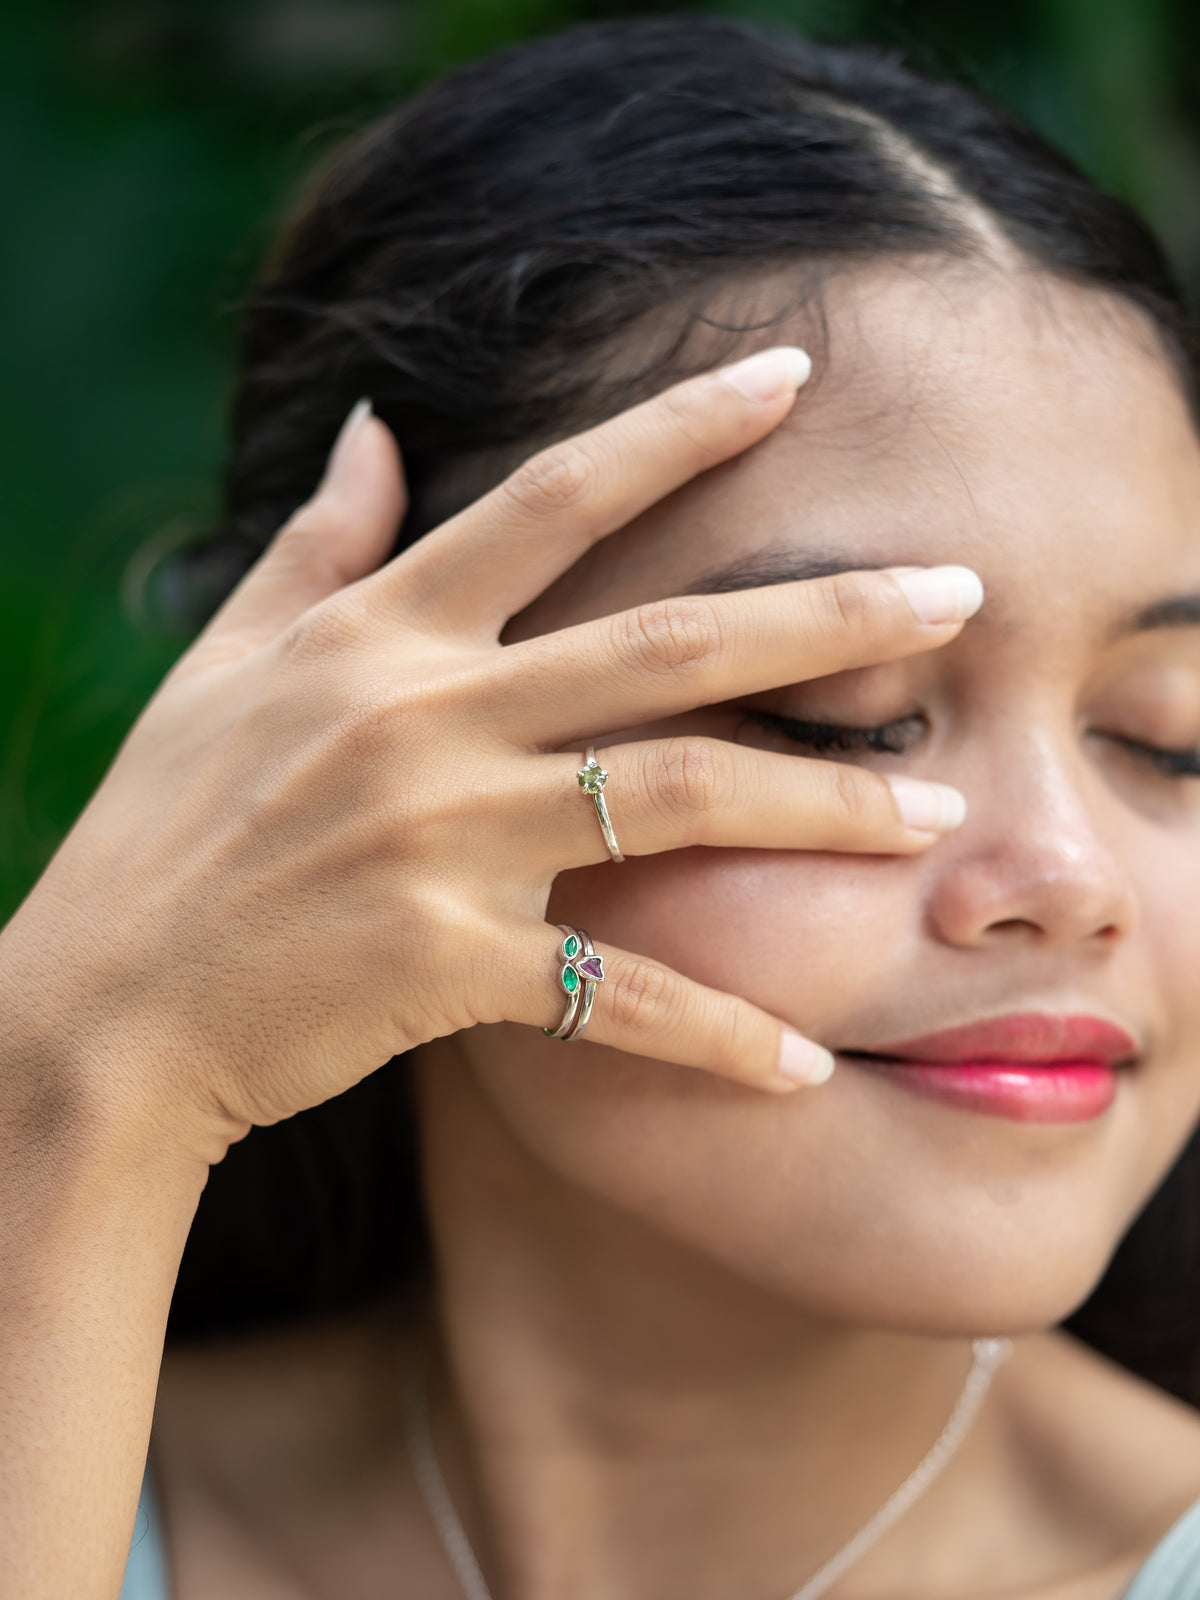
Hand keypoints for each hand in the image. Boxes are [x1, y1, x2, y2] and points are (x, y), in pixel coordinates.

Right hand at [0, 347, 980, 1156]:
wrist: (103, 1007)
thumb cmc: (167, 829)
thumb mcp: (228, 664)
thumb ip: (319, 544)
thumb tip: (373, 427)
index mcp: (381, 632)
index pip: (553, 498)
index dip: (677, 428)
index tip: (789, 376)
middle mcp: (428, 716)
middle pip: (665, 645)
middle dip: (823, 615)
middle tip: (960, 594)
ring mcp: (445, 840)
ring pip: (675, 801)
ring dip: (818, 806)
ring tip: (928, 813)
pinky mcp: (449, 963)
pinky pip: (617, 997)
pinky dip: (713, 1033)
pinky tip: (802, 1063)